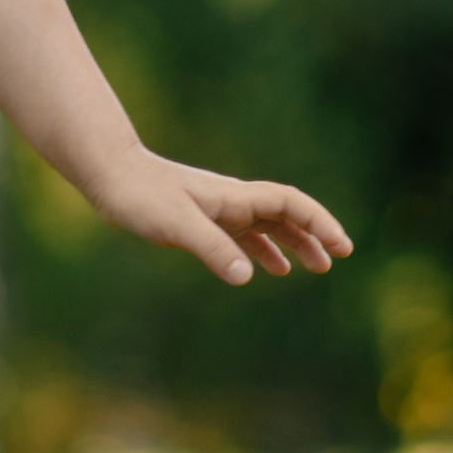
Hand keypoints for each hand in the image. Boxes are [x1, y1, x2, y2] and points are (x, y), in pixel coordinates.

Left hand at [85, 148, 352, 285]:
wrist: (111, 177)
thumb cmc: (142, 196)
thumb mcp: (178, 225)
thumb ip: (212, 248)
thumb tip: (247, 276)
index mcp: (233, 197)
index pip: (288, 202)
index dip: (317, 221)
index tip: (341, 245)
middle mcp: (231, 200)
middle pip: (285, 212)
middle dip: (314, 232)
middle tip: (338, 258)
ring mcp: (218, 209)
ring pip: (267, 223)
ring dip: (294, 242)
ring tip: (316, 267)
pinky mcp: (202, 219)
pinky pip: (245, 233)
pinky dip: (263, 248)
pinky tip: (267, 269)